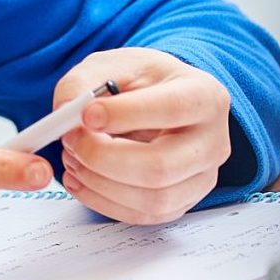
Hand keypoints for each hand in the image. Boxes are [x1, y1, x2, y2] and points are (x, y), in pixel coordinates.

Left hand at [54, 48, 231, 223]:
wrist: (157, 98)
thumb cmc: (140, 81)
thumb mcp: (110, 64)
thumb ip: (83, 83)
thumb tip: (66, 113)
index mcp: (204, 96)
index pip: (172, 109)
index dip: (124, 115)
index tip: (86, 114)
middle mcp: (212, 141)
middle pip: (161, 166)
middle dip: (103, 157)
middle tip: (71, 141)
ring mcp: (202, 177)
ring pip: (153, 198)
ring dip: (100, 183)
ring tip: (73, 158)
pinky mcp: (183, 201)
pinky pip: (144, 215)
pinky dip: (103, 201)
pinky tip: (80, 179)